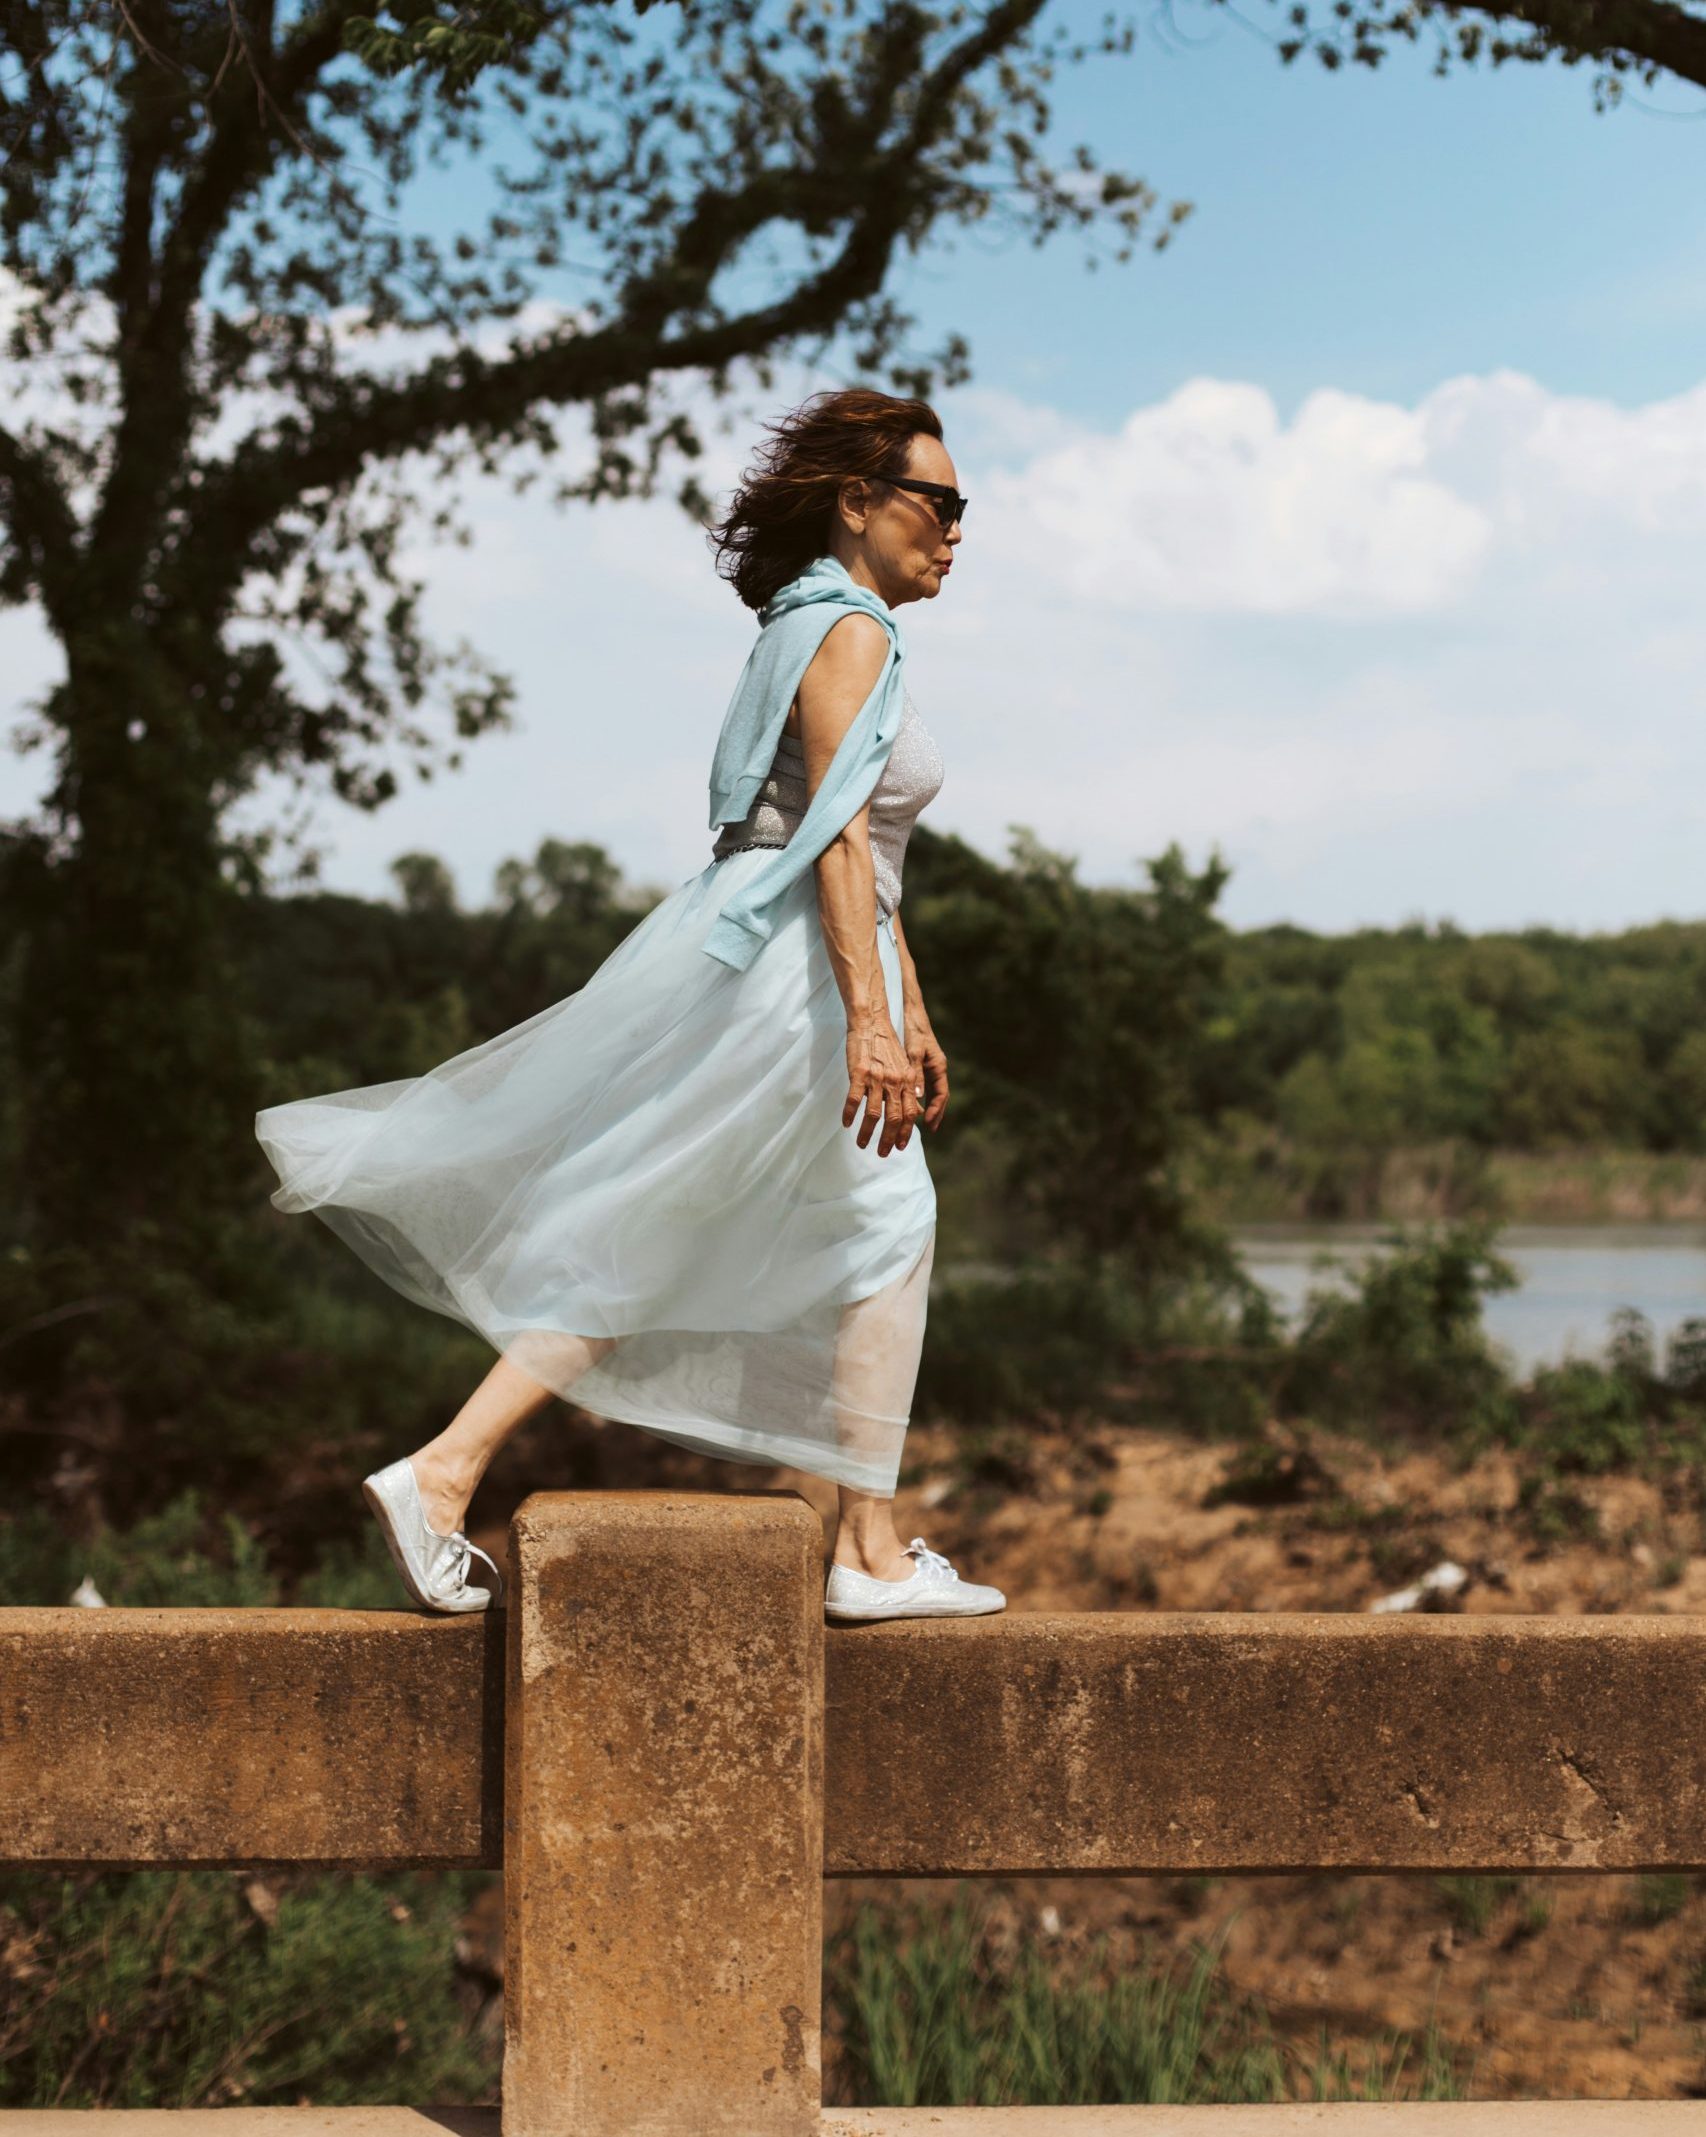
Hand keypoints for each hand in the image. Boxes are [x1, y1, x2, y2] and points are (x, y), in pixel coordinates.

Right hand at [844, 1014, 920, 1155]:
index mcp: (906, 1081)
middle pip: (894, 1118)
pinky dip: (850, 1114)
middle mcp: (894, 1082)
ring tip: (862, 1144)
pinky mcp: (859, 1073)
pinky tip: (846, 1124)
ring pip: (874, 1114)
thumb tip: (917, 1110)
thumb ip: (910, 1088)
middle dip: (888, 1140)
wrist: (871, 1023)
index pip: (910, 1114)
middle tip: (883, 1154)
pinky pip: (854, 1100)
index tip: (900, 1146)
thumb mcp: (904, 1066)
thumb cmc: (886, 1045)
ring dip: (867, 1133)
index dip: (905, 1132)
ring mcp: (876, 1078)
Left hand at [904, 1005, 949, 1130]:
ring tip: (921, 1122)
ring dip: (928, 1107)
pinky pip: (925, 1085)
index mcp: (938, 1067)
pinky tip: (912, 1104)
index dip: (936, 1110)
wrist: (913, 1015)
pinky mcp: (924, 1064)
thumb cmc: (914, 1032)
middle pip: (939, 1097)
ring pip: (932, 1092)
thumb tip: (920, 1096)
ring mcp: (932, 1067)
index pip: (941, 1094)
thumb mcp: (914, 1052)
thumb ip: (916, 1073)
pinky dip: (921, 1097)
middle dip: (935, 1113)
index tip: (929, 1123)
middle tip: (930, 1129)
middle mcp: (938, 1069)